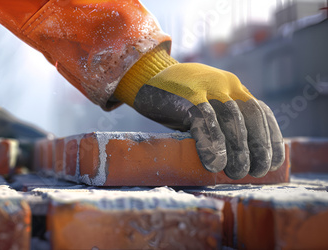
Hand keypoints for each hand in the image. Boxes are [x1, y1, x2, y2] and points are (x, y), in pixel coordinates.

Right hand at [131, 63, 284, 178]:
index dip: (271, 138)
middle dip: (257, 146)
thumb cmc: (175, 99)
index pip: (260, 112)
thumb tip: (234, 159)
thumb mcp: (202, 105)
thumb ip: (218, 121)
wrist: (144, 75)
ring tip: (236, 172)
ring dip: (237, 149)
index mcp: (232, 87)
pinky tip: (213, 162)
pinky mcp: (186, 94)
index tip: (273, 162)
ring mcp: (206, 86)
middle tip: (256, 172)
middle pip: (250, 116)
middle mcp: (225, 84)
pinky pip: (204, 120)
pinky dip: (211, 143)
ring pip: (231, 119)